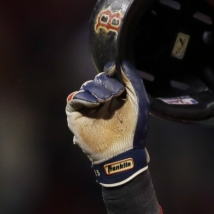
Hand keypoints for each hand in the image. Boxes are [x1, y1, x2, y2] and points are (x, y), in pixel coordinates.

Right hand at [66, 61, 149, 185]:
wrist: (121, 149)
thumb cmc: (133, 127)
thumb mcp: (138, 100)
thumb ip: (133, 80)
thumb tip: (122, 63)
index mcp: (115, 96)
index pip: (109, 76)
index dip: (111, 71)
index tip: (114, 70)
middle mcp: (101, 100)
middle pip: (98, 79)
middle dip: (105, 82)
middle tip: (114, 93)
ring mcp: (88, 107)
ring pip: (86, 87)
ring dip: (96, 90)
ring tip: (105, 100)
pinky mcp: (75, 114)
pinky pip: (74, 98)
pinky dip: (84, 97)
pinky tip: (94, 103)